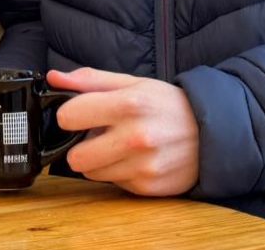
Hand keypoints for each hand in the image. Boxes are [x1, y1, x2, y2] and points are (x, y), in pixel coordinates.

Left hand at [48, 67, 198, 195]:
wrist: (211, 132)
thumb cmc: (166, 103)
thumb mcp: (131, 82)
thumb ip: (89, 80)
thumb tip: (54, 78)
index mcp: (128, 104)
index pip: (69, 116)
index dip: (69, 115)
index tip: (77, 115)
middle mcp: (136, 138)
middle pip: (76, 156)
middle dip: (80, 145)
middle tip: (95, 135)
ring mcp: (143, 166)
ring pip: (92, 173)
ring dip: (98, 161)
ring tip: (117, 145)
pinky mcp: (149, 187)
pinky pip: (114, 183)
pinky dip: (118, 172)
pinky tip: (134, 159)